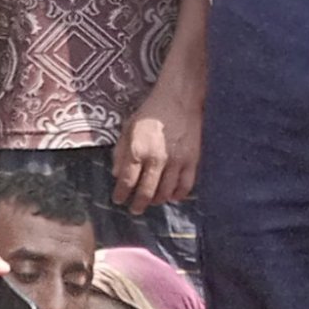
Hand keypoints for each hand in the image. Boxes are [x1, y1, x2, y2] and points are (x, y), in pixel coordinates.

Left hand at [110, 77, 203, 211]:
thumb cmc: (151, 111)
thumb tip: (116, 174)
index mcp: (138, 149)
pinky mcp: (192, 160)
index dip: (121, 194)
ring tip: (152, 201)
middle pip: (146, 192)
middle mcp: (157, 159)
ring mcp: (177, 161)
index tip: (118, 200)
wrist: (179, 98)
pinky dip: (178, 195)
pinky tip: (172, 196)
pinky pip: (186, 186)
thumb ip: (121, 152)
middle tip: (135, 209)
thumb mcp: (128, 127)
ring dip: (157, 200)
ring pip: (166, 193)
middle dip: (138, 204)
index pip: (127, 181)